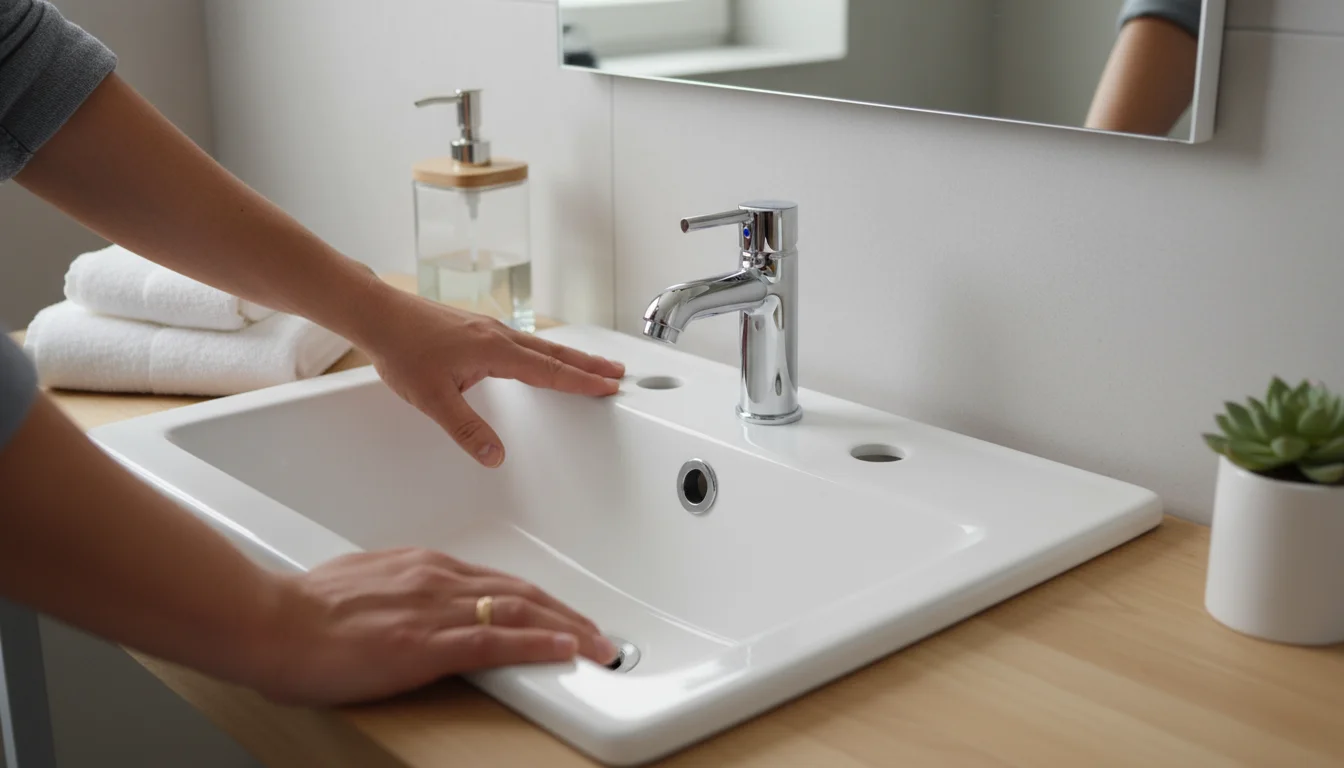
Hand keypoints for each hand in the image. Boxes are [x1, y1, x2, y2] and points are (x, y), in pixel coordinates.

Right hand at [252, 548, 617, 705]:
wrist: (268, 621)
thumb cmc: (301, 609)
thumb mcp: (364, 585)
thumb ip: (399, 591)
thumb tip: (412, 605)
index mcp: (422, 566)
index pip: (497, 581)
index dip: (537, 600)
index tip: (561, 613)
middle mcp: (437, 578)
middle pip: (520, 593)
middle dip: (566, 614)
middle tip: (598, 632)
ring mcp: (434, 609)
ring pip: (518, 612)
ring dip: (567, 629)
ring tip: (599, 645)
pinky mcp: (425, 643)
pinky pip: (495, 642)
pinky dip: (538, 645)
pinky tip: (566, 651)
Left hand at [363, 291, 623, 466]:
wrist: (378, 315)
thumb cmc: (402, 349)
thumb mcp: (432, 399)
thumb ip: (467, 430)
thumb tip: (495, 456)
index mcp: (495, 351)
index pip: (549, 371)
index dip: (582, 382)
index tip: (609, 386)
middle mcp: (498, 336)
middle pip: (555, 353)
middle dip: (588, 365)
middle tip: (618, 372)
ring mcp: (489, 330)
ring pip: (541, 345)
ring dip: (570, 356)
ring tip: (592, 365)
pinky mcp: (478, 329)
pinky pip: (525, 342)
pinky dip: (546, 351)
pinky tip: (543, 356)